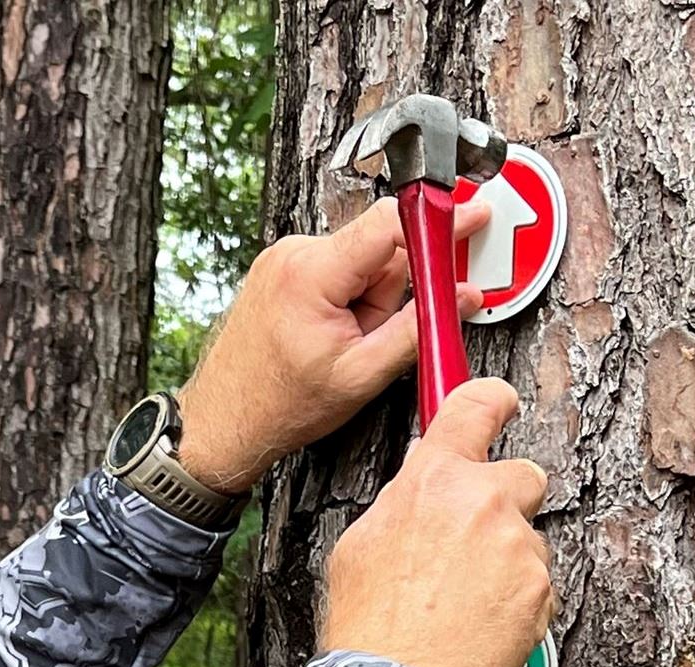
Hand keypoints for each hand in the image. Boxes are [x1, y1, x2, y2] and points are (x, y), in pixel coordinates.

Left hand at [172, 195, 490, 494]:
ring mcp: (282, 259)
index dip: (437, 220)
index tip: (468, 216)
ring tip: (341, 341)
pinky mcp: (280, 269)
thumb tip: (462, 297)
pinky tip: (328, 332)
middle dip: (390, 291)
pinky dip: (346, 299)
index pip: (389, 222)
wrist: (225, 422)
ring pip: (360, 261)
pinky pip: (337, 270)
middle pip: (379, 247)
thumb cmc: (280, 405)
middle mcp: (292, 254)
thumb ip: (418, 330)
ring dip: (366, 300)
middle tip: (369, 336)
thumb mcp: (362, 376)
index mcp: (311, 274)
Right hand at [318, 378, 554, 666]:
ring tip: (466, 601)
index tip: (501, 405)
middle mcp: (483, 501)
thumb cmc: (369, 624)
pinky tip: (481, 623)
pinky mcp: (540, 590)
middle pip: (523, 475)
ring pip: (529, 537)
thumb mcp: (360, 544)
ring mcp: (518, 546)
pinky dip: (518, 601)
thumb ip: (403, 501)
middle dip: (504, 504)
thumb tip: (421, 485)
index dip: (493, 401)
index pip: (477, 406)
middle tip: (472, 545)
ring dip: (508, 561)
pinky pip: (538, 583)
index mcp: (433, 480)